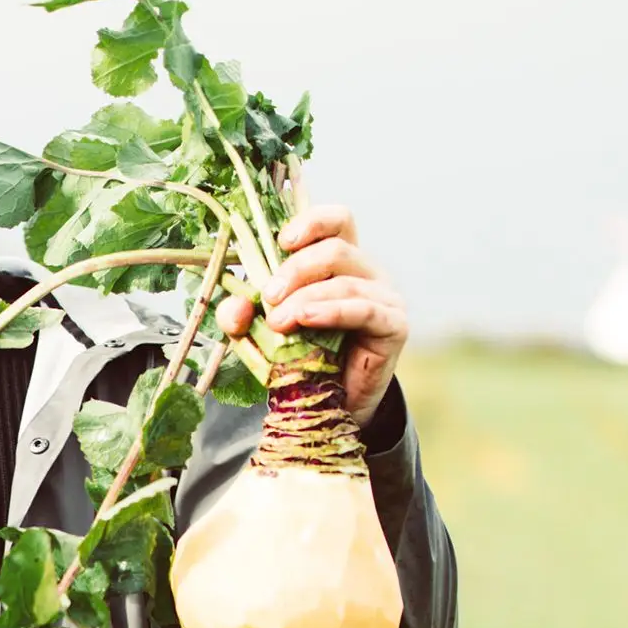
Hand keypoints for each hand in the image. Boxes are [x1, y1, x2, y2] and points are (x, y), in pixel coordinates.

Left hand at [214, 204, 408, 429]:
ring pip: (346, 280)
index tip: (282, 241)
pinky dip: (332, 311)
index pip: (337, 221)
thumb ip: (242, 316)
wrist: (335, 406)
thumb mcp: (261, 333)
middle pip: (336, 248)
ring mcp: (385, 297)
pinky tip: (307, 319)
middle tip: (269, 297)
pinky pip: (364, 309)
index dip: (312, 221)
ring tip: (279, 322)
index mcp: (340, 262)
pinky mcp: (394, 325)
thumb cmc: (303, 359)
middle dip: (296, 269)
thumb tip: (233, 306)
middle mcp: (367, 272)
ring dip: (306, 298)